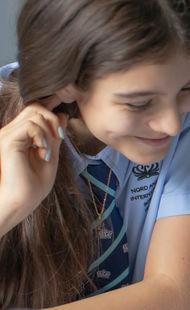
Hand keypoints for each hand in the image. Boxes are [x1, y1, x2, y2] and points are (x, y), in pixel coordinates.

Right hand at [0, 102, 66, 233]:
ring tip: (48, 152)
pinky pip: (30, 125)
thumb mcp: (50, 155)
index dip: (52, 114)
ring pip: (35, 113)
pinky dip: (43, 137)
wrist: (21, 202)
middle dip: (54, 120)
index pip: (35, 111)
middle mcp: (11, 132)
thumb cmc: (33, 185)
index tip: (62, 133)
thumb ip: (54, 136)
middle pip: (36, 107)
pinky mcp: (7, 141)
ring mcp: (7, 135)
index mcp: (19, 136)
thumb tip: (63, 115)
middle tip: (59, 139)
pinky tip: (43, 153)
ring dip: (50, 131)